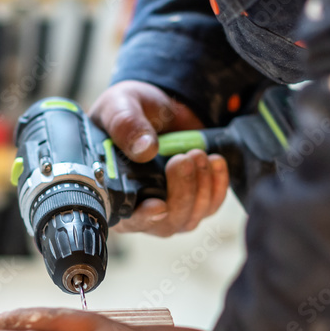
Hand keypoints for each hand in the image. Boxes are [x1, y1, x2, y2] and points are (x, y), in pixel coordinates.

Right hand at [90, 81, 228, 236]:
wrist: (159, 108)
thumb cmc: (128, 112)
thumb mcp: (119, 106)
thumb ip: (125, 125)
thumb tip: (145, 149)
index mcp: (112, 193)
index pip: (126, 219)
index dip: (143, 218)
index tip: (158, 205)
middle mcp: (139, 208)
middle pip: (166, 223)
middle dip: (180, 193)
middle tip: (182, 159)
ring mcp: (170, 208)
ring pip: (190, 218)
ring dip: (200, 186)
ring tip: (197, 153)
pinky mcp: (194, 200)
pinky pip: (211, 205)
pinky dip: (217, 185)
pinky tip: (214, 161)